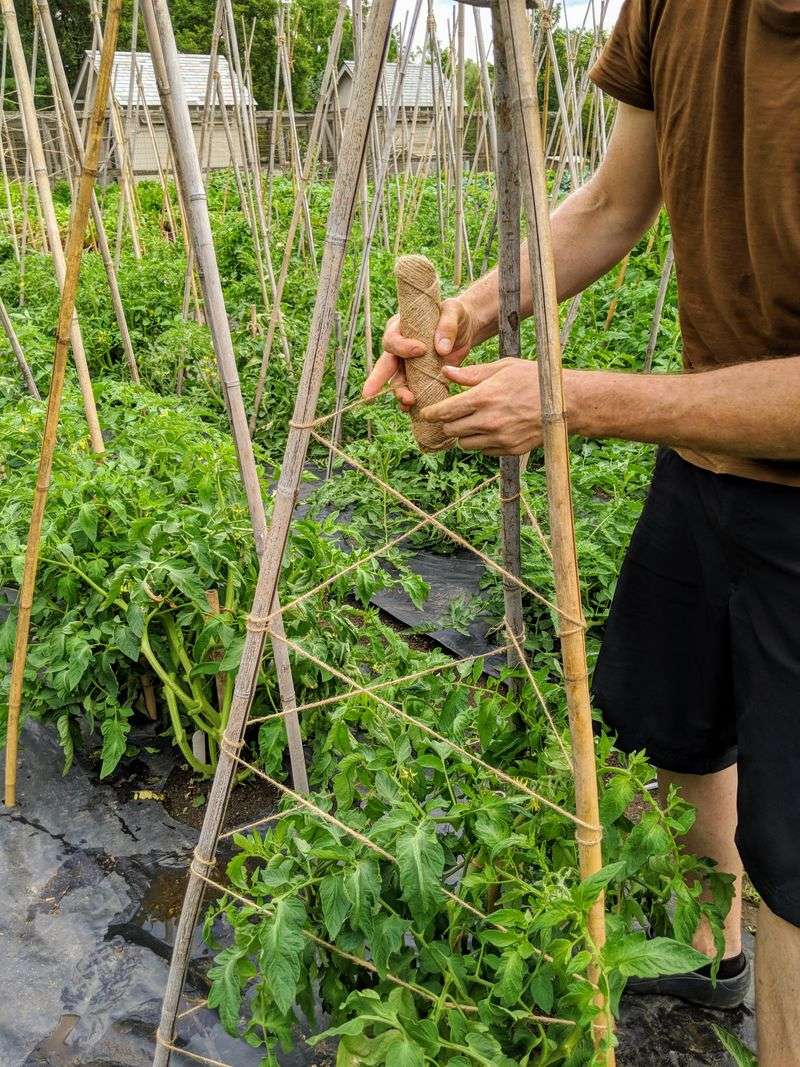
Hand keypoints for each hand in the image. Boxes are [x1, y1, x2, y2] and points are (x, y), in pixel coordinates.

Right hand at [362, 297, 475, 410]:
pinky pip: (412, 390)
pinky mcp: (421, 377)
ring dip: (401, 393)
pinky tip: (413, 409)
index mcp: (401, 328)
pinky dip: (413, 401)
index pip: (392, 340)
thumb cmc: (454, 314)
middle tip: (369, 395)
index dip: (403, 347)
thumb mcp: (453, 311)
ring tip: (409, 401)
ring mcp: (409, 365)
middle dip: (377, 380)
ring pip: (397, 381)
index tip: (422, 350)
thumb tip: (441, 348)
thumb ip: (447, 325)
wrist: (466, 329)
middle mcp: (400, 348)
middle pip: (384, 365)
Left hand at [422, 358, 543, 455]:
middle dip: (446, 424)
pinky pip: (483, 450)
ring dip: (463, 435)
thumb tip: (446, 372)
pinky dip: (481, 442)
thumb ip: (472, 373)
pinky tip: (490, 429)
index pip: (445, 411)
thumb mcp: (502, 368)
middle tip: (450, 416)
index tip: (426, 412)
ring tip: (471, 422)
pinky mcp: (509, 450)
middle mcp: (488, 421)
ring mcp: (499, 438)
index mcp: (483, 397)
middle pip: (451, 431)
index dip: (431, 413)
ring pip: (465, 444)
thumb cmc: (533, 379)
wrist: (565, 403)